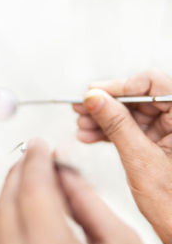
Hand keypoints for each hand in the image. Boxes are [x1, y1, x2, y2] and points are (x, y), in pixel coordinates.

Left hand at [0, 138, 141, 243]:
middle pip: (7, 206)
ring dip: (11, 192)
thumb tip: (65, 169)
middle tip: (33, 154)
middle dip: (19, 173)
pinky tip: (25, 204)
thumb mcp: (119, 243)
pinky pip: (0, 238)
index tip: (40, 145)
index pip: (33, 194)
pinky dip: (10, 214)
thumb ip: (87, 202)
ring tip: (30, 174)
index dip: (35, 162)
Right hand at [74, 69, 171, 243]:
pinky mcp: (159, 141)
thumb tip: (95, 98)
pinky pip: (131, 128)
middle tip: (81, 108)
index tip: (93, 93)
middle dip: (106, 104)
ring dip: (103, 119)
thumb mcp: (141, 160)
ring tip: (82, 126)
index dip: (120, 85)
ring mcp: (170, 131)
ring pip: (131, 113)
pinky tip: (90, 135)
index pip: (154, 84)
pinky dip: (109, 132)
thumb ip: (117, 125)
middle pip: (139, 97)